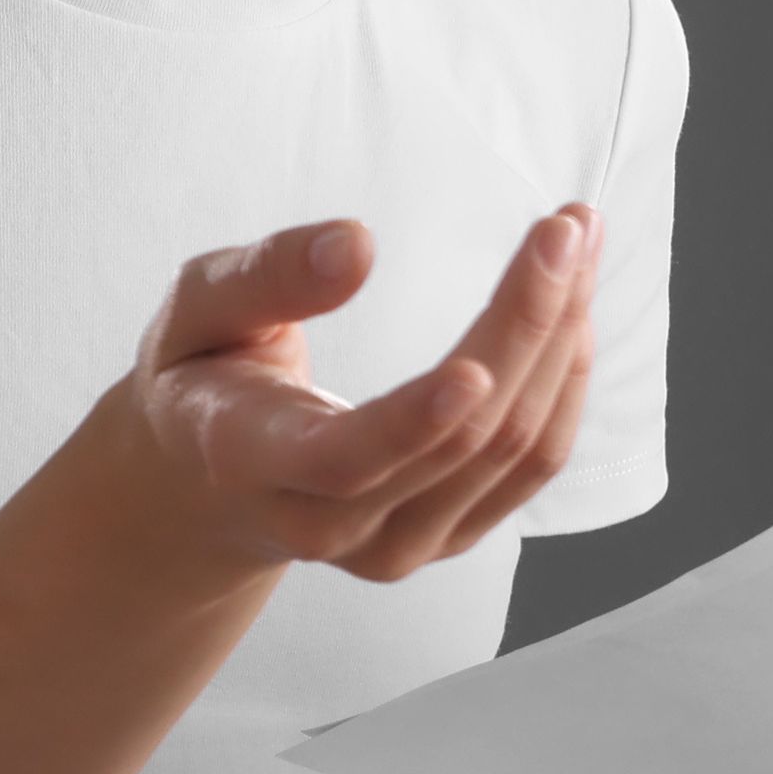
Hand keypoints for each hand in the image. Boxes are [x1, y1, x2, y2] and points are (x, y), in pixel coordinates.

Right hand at [98, 207, 594, 586]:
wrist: (208, 482)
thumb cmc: (202, 377)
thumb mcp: (196, 310)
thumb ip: (266, 275)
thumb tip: (359, 247)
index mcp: (248, 462)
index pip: (340, 460)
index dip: (413, 421)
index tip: (477, 367)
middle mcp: (328, 525)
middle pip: (457, 440)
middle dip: (525, 324)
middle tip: (564, 227)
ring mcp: (395, 546)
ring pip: (510, 451)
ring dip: (559, 339)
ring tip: (575, 242)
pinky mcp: (446, 538)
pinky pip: (532, 466)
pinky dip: (564, 381)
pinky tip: (569, 312)